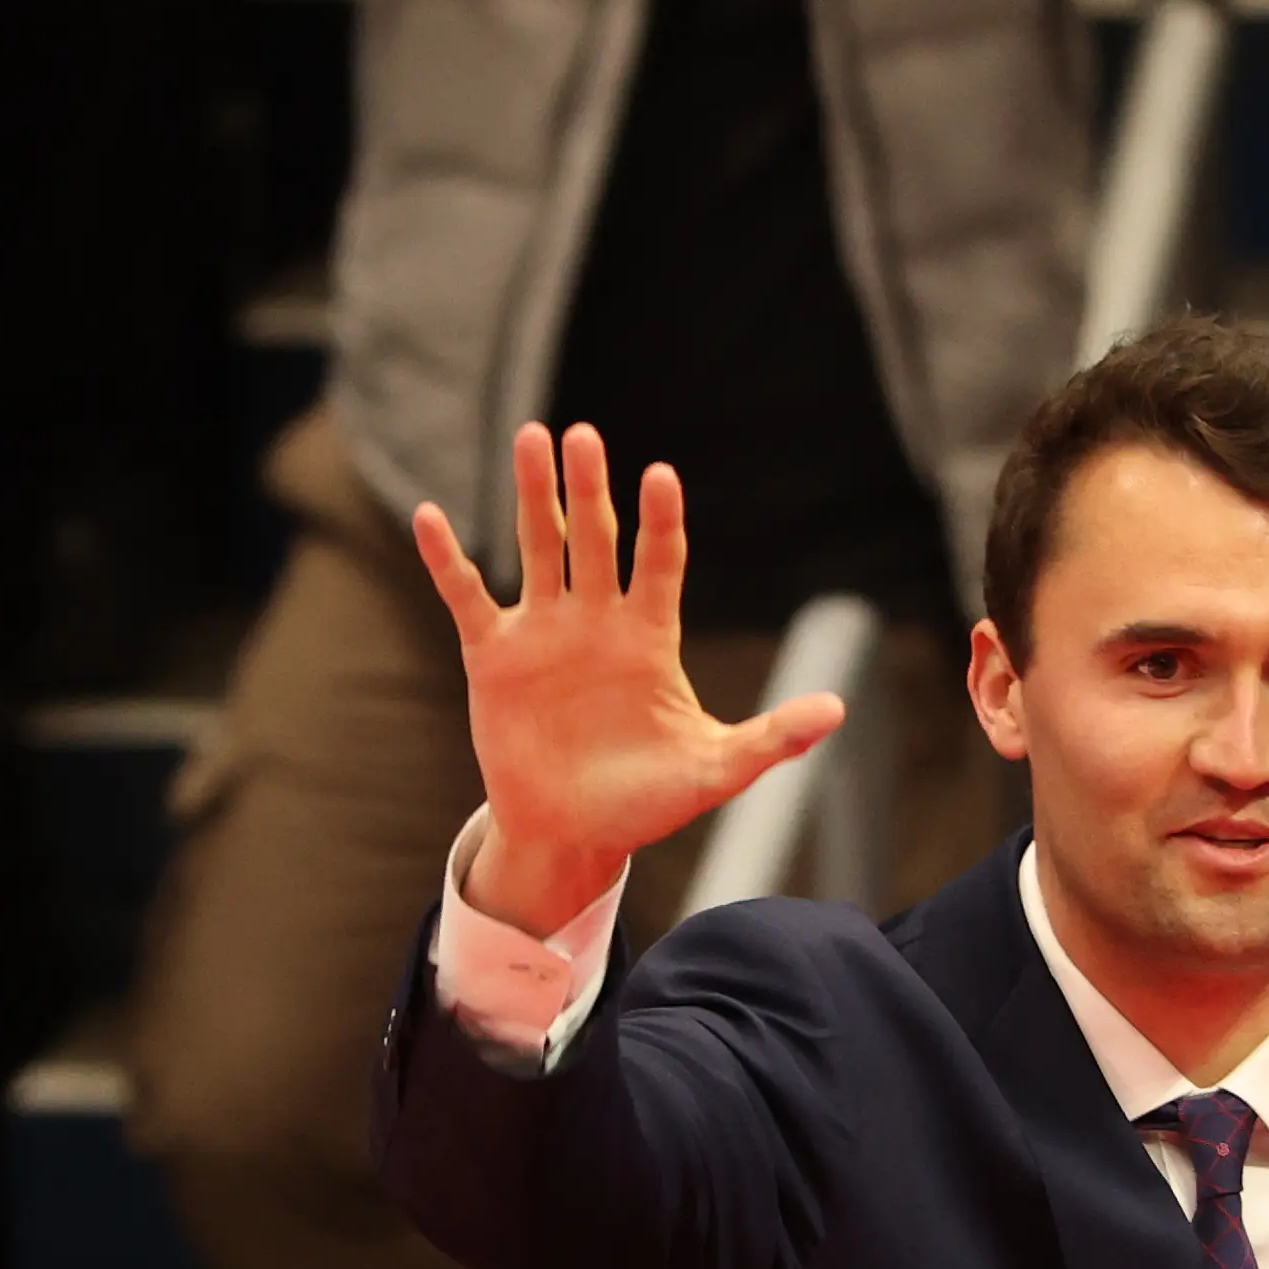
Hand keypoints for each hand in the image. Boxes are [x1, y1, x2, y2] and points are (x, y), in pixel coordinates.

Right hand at [414, 420, 846, 936]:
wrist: (572, 834)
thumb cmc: (646, 801)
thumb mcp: (715, 770)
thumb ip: (770, 738)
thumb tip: (837, 711)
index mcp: (648, 637)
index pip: (658, 563)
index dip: (659, 523)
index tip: (660, 476)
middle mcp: (596, 620)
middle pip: (595, 539)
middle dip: (589, 489)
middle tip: (582, 435)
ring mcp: (543, 631)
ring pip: (539, 547)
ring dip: (535, 496)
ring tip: (532, 436)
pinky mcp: (494, 655)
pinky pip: (467, 596)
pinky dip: (447, 560)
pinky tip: (430, 516)